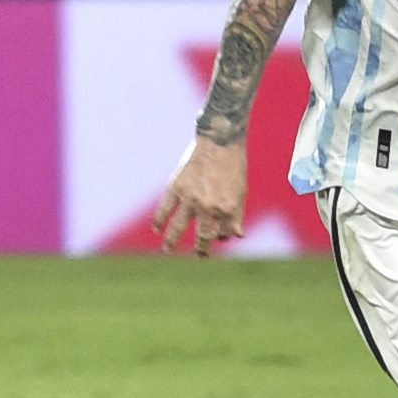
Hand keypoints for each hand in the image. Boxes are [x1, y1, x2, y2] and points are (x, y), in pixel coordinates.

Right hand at [151, 137, 247, 256]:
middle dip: (202, 248)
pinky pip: (164, 208)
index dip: (223, 236)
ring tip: (167, 250)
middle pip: (203, 235)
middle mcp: (208, 206)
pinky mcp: (176, 188)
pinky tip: (156, 228)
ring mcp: (190, 198)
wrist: (219, 142)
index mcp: (227, 209)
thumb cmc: (233, 167)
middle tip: (201, 256)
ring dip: (172, 240)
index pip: (224, 233)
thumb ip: (236, 215)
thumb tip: (236, 236)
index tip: (219, 236)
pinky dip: (159, 219)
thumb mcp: (241, 192)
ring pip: (179, 226)